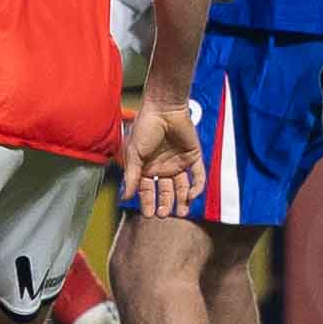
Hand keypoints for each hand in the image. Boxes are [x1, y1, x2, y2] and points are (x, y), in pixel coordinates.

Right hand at [121, 91, 200, 215]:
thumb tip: (124, 196)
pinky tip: (191, 196)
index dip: (148, 202)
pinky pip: (197, 176)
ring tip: (182, 213)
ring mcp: (180, 163)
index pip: (148, 190)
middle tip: (164, 215)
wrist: (164, 109)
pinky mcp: (194, 157)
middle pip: (166, 192)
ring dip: (182, 201)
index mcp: (148, 167)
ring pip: (182, 187)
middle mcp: (164, 167)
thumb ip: (132, 176)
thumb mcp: (134, 153)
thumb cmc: (145, 127)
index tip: (148, 215)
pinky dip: (196, 187)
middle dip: (165, 204)